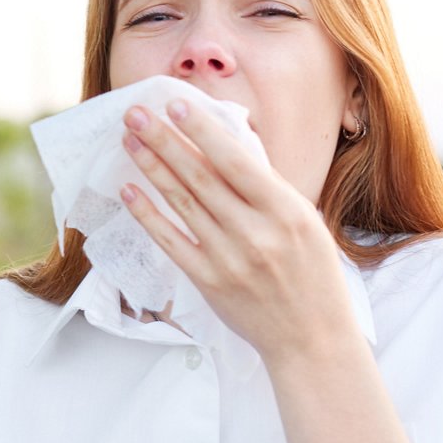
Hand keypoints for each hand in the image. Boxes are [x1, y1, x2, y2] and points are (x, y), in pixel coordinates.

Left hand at [118, 98, 359, 363]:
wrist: (313, 339)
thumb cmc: (312, 273)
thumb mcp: (304, 221)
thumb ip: (266, 188)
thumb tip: (223, 145)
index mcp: (286, 211)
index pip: (236, 161)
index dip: (203, 131)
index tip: (175, 104)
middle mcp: (256, 233)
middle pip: (200, 177)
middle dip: (165, 140)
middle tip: (136, 112)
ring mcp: (229, 259)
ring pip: (182, 203)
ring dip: (151, 168)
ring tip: (129, 140)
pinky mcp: (209, 281)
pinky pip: (171, 241)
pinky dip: (148, 214)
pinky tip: (129, 190)